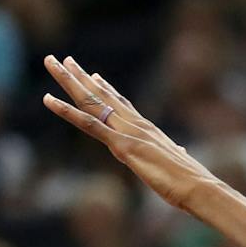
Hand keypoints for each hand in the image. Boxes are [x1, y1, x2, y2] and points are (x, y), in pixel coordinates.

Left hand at [42, 56, 216, 213]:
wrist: (197, 186)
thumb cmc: (190, 181)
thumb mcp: (178, 164)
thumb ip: (174, 156)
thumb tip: (182, 155)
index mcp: (145, 128)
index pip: (121, 103)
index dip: (105, 89)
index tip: (93, 75)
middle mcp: (134, 123)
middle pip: (101, 95)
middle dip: (80, 76)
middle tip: (62, 60)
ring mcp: (126, 131)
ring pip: (90, 101)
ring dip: (68, 80)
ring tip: (51, 62)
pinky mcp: (121, 145)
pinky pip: (87, 124)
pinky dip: (65, 111)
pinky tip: (48, 100)